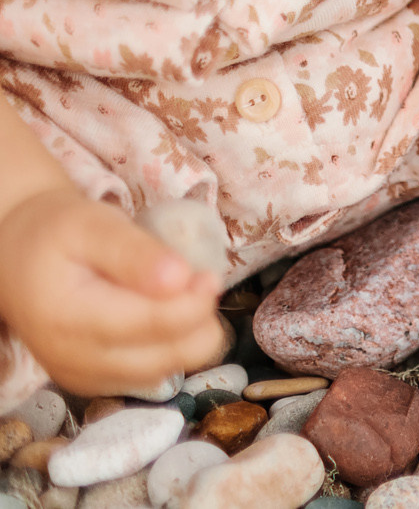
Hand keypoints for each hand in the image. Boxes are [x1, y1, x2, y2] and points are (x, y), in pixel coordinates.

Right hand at [0, 188, 223, 393]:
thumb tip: (180, 279)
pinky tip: (165, 315)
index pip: (150, 325)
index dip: (194, 303)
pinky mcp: (94, 381)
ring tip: (184, 295)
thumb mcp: (94, 224)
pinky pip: (151, 376)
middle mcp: (72, 359)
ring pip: (164, 372)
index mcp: (68, 317)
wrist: (19, 258)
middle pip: (164, 357)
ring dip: (190, 336)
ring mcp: (82, 376)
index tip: (210, 276)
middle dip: (198, 322)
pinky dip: (171, 348)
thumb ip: (136, 253)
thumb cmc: (57, 233)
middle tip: (202, 281)